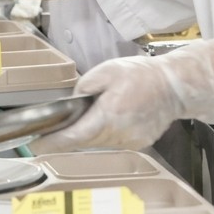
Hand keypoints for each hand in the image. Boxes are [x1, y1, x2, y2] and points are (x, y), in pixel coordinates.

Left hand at [29, 40, 213, 153]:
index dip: (54, 142)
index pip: (75, 136)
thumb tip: (73, 102)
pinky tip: (108, 119)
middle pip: (85, 141)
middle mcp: (119, 133)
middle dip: (69, 136)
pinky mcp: (139, 143)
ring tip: (84, 119)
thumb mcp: (107, 70)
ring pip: (99, 143)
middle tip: (53, 129)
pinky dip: (106, 134)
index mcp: (109, 114)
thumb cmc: (142, 75)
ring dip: (89, 134)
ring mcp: (130, 141)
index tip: (36, 143)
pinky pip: (114, 141)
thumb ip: (85, 86)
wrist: (176, 86)